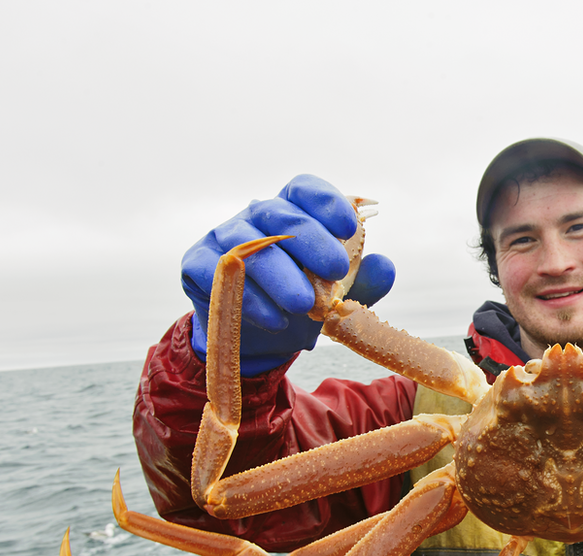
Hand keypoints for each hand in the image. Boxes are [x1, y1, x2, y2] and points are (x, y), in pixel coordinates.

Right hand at [181, 175, 394, 375]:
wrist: (260, 339)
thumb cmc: (302, 304)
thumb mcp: (339, 297)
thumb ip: (365, 281)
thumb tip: (386, 266)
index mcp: (293, 212)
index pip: (305, 190)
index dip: (327, 202)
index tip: (349, 228)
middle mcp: (256, 216)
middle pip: (281, 215)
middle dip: (312, 242)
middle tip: (337, 272)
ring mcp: (223, 237)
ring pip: (250, 246)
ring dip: (281, 276)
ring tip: (305, 305)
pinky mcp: (196, 263)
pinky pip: (219, 273)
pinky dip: (248, 298)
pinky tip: (273, 318)